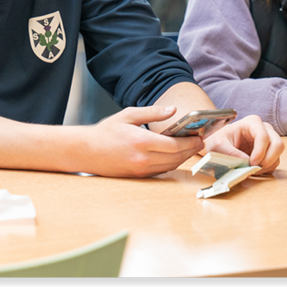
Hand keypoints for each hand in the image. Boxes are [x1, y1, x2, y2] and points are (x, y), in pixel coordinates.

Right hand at [78, 105, 204, 177]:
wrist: (87, 151)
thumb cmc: (106, 132)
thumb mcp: (128, 115)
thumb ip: (152, 112)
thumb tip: (173, 110)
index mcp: (141, 142)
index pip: (175, 145)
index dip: (190, 142)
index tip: (199, 136)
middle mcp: (143, 159)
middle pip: (176, 158)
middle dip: (191, 150)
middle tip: (198, 141)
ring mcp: (141, 170)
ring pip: (171, 166)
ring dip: (183, 158)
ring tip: (189, 147)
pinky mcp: (139, 176)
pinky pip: (162, 170)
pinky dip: (171, 163)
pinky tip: (174, 154)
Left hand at [203, 114, 283, 173]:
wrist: (218, 144)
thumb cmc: (218, 140)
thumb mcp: (218, 145)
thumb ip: (231, 152)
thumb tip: (246, 162)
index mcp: (252, 122)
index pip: (263, 136)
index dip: (260, 151)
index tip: (252, 163)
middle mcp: (265, 129)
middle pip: (278, 145)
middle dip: (268, 159)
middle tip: (254, 168)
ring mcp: (269, 140)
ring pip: (278, 155)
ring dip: (266, 166)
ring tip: (251, 170)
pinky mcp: (270, 151)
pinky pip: (275, 162)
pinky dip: (266, 169)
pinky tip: (254, 169)